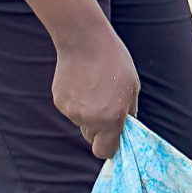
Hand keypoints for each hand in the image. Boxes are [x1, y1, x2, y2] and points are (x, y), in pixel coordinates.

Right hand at [52, 22, 138, 159]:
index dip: (109, 147)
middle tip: (106, 106)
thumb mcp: (132, 88)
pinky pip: (71, 110)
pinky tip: (82, 83)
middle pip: (92, 137)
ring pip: (81, 122)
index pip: (104, 151)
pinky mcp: (59, 101)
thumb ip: (129, 113)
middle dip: (100, 128)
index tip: (113, 138)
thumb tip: (126, 129)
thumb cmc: (115, 62)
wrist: (85, 41)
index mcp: (111, 119)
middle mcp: (89, 119)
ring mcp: (72, 111)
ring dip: (88, 112)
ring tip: (94, 88)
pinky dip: (76, 102)